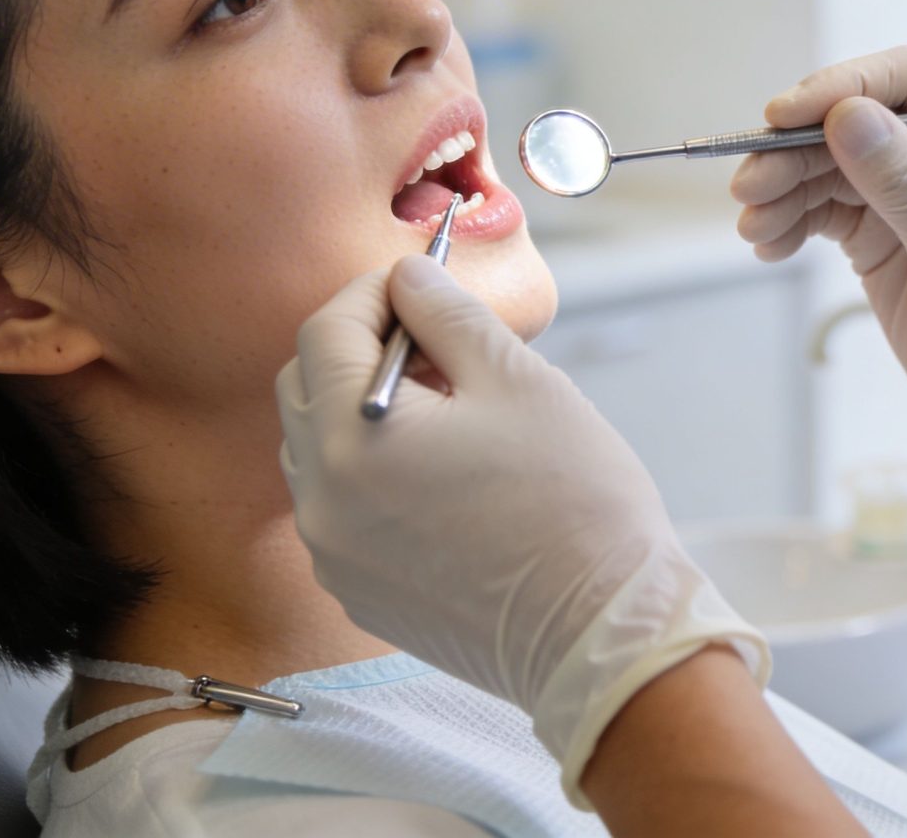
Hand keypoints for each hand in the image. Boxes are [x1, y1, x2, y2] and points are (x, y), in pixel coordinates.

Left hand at [277, 258, 765, 806]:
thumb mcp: (516, 378)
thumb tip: (408, 278)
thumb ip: (447, 314)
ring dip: (361, 407)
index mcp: (352, 438)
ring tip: (446, 404)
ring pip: (316, 450)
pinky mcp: (357, 592)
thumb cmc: (572, 499)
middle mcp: (321, 501)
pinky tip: (441, 468)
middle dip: (359, 345)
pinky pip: (339, 507)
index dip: (371, 291)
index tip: (418, 281)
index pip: (324, 332)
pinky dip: (370, 469)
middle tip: (433, 336)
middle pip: (305, 388)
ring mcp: (334, 555)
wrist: (601, 630)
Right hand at [731, 46, 906, 528]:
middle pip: (856, 118)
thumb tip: (845, 115)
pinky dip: (790, 220)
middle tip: (749, 185)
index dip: (845, 85)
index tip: (784, 114)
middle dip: (796, 146)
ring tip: (752, 224)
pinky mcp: (882, 234)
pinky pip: (823, 209)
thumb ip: (904, 182)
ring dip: (783, 186)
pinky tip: (768, 244)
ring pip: (830, 163)